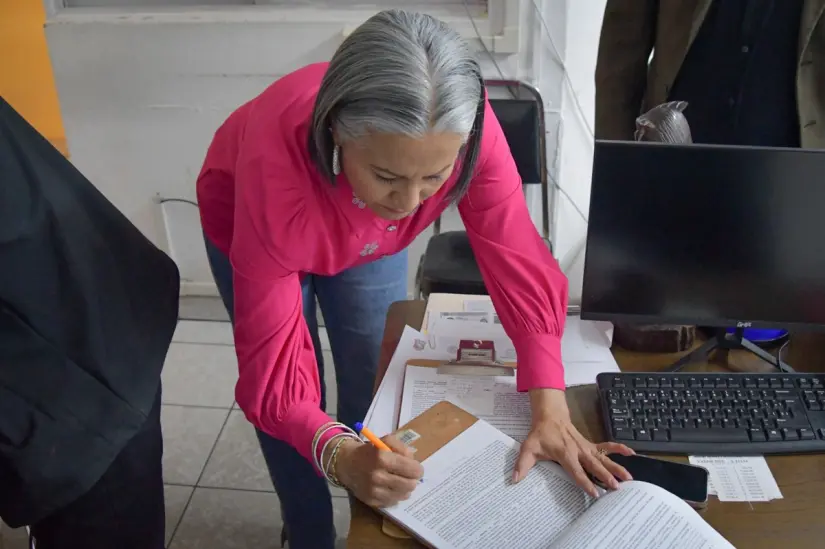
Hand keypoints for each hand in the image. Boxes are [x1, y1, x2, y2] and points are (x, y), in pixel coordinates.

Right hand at [333, 435, 423, 506]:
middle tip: (410, 475)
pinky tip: (391, 487)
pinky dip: (395, 495)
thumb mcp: (386, 441)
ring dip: (405, 488)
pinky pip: (393, 502)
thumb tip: (414, 462)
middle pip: (410, 485)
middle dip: (413, 479)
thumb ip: (403, 448)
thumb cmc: (370, 450)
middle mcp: (378, 476)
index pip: (412, 470)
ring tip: (400, 480)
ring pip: (404, 495)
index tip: (416, 468)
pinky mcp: (371, 501)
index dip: (418, 469)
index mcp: (382, 458)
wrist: (346, 463)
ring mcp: (374, 491)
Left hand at [514, 389, 634, 496]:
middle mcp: (578, 451)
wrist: (550, 415)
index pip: (576, 471)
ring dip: (616, 467)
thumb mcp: (528, 448)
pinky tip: (631, 453)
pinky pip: (606, 446)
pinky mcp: (590, 444)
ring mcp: (586, 447)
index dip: (585, 481)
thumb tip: (514, 479)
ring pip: (604, 457)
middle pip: (594, 465)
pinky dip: (619, 448)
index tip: (594, 493)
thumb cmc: (540, 434)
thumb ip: (522, 465)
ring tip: (629, 477)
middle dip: (605, 476)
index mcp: (565, 453)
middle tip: (616, 488)